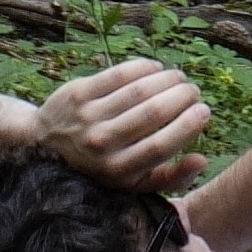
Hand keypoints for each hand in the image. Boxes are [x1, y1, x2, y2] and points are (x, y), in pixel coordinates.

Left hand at [39, 61, 213, 195]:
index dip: (188, 126)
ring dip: (166, 79)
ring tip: (179, 78)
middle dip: (182, 97)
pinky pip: (118, 74)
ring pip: (138, 91)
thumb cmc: (101, 167)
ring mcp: (87, 117)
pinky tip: (155, 68)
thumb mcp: (133, 183)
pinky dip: (143, 67)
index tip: (204, 111)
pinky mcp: (78, 93)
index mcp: (118, 171)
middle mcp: (101, 145)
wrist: (47, 148)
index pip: (161, 146)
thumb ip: (170, 179)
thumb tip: (202, 159)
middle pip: (152, 114)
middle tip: (194, 91)